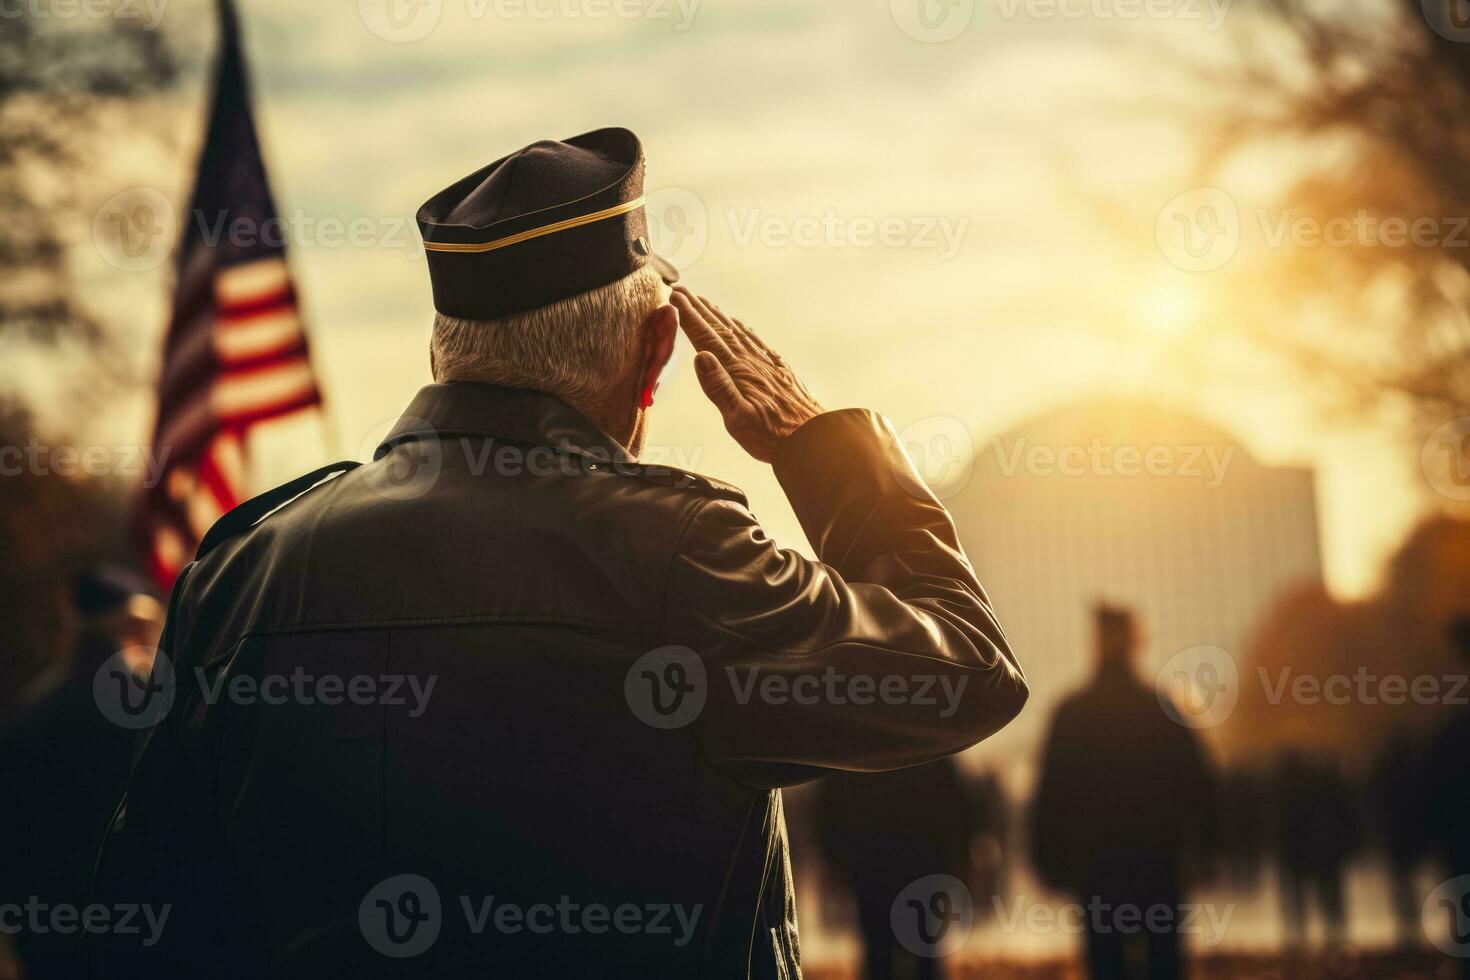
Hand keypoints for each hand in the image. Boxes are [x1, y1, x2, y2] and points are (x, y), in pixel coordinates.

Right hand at [671, 286, 823, 462]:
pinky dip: (741, 327)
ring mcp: (766, 362)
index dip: (690, 317)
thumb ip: (719, 388)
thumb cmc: (773, 435)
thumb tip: (701, 357)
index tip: (675, 297)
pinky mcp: (777, 368)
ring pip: (736, 330)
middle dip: (699, 308)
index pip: (707, 338)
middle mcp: (751, 360)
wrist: (813, 437)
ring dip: (718, 314)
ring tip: (703, 301)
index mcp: (738, 371)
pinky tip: (738, 325)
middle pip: (720, 328)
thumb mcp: (739, 419)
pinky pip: (754, 340)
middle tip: (681, 290)